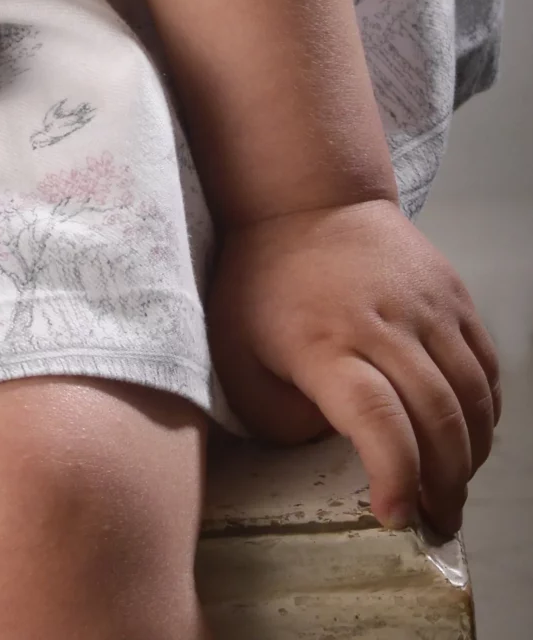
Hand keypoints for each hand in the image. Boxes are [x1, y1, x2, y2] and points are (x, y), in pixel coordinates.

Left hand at [208, 198, 502, 537]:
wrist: (305, 201)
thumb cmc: (262, 285)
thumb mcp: (237, 353)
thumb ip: (277, 416)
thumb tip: (332, 452)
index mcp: (322, 341)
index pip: (376, 417)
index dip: (395, 475)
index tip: (394, 516)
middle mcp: (381, 322)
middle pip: (436, 417)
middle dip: (443, 485)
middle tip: (434, 522)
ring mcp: (425, 305)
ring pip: (472, 398)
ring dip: (471, 456)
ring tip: (452, 489)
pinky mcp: (453, 294)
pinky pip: (487, 368)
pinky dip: (486, 414)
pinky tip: (467, 439)